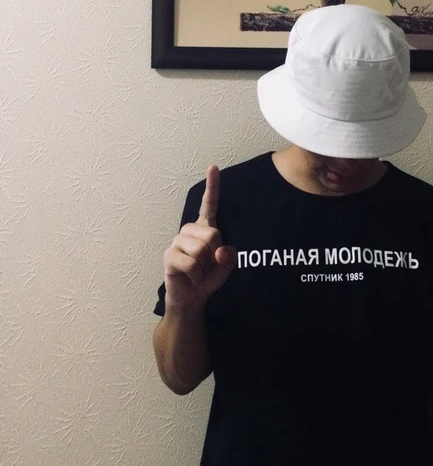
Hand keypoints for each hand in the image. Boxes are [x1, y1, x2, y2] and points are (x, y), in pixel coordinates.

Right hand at [163, 165, 236, 311]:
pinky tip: (189, 277)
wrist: (191, 298)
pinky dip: (195, 274)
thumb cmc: (207, 278)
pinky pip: (191, 263)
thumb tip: (220, 251)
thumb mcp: (226, 268)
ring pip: (201, 249)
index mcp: (204, 228)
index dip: (212, 185)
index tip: (213, 166)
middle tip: (207, 264)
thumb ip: (229, 258)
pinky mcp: (169, 256)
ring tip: (197, 271)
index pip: (209, 204)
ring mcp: (177, 242)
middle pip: (213, 234)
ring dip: (204, 266)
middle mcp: (189, 231)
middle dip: (215, 253)